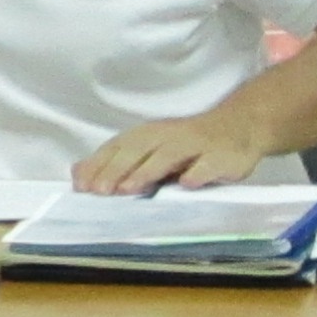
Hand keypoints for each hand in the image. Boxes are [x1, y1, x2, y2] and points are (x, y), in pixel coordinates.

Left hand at [73, 112, 264, 195]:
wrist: (239, 127)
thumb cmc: (186, 144)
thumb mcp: (150, 148)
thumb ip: (116, 161)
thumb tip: (77, 174)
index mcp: (147, 135)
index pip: (117, 148)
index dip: (99, 165)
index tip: (81, 185)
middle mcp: (168, 136)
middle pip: (137, 151)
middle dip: (116, 170)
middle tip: (100, 190)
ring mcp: (195, 145)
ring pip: (168, 156)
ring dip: (147, 171)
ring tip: (129, 188)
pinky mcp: (222, 156)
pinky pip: (208, 165)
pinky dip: (197, 174)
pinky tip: (186, 185)